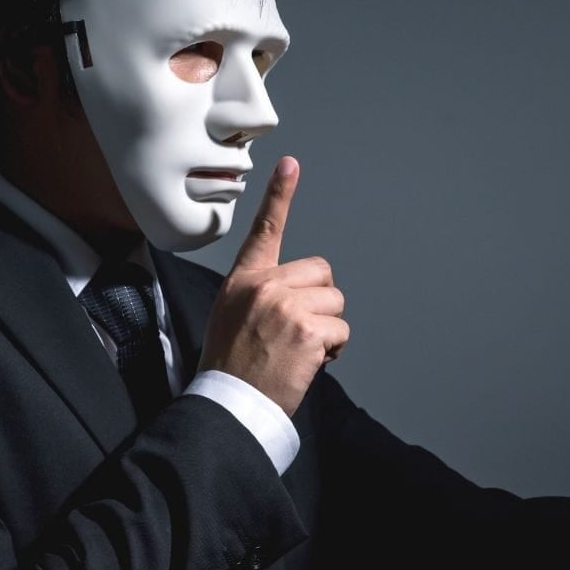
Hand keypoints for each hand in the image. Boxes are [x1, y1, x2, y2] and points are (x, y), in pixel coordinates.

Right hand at [198, 156, 348, 417]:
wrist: (228, 405)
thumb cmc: (233, 367)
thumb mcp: (232, 316)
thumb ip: (262, 294)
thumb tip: (299, 294)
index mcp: (244, 280)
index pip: (265, 230)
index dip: (280, 194)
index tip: (291, 163)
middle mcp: (263, 286)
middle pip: (321, 273)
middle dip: (320, 302)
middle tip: (296, 333)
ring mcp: (285, 305)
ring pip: (335, 302)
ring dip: (328, 329)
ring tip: (297, 351)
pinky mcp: (306, 329)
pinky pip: (341, 330)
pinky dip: (332, 350)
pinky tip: (306, 363)